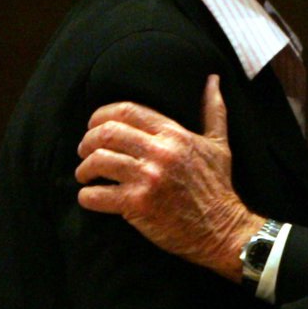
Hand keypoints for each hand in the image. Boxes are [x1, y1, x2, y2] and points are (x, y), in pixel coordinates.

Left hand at [76, 75, 263, 280]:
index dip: (101, 115)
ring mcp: (148, 178)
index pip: (127, 110)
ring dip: (84, 168)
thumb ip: (213, 110)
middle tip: (84, 151)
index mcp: (175, 134)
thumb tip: (213, 79)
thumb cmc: (219, 186)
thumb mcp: (219, 144)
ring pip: (98, 161)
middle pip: (107, 133)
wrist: (222, 229)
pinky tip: (90, 196)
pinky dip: (87, 196)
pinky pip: (97, 196)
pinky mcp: (138, 204)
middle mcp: (160, 152)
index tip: (94, 126)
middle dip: (87, 141)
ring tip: (85, 175)